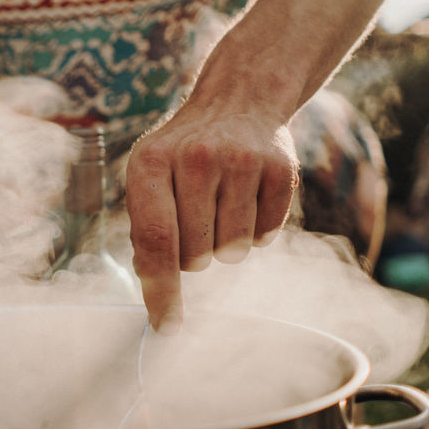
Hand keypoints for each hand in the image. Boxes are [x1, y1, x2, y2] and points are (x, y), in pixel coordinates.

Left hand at [126, 105, 298, 333]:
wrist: (238, 101)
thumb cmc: (182, 155)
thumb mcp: (149, 176)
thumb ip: (146, 230)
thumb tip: (155, 290)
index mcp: (151, 162)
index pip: (156, 241)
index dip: (161, 292)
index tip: (167, 327)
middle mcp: (197, 158)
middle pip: (197, 256)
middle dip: (193, 255)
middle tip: (195, 218)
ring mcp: (243, 161)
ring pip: (233, 251)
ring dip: (226, 243)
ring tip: (221, 204)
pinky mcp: (282, 169)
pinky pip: (267, 235)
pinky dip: (256, 230)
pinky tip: (247, 196)